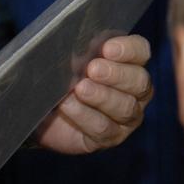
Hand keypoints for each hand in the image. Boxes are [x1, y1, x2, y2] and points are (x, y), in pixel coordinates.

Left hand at [35, 34, 152, 154]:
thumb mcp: (68, 58)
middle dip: (116, 74)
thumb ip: (78, 50)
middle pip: (139, 81)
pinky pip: (104, 128)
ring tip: (80, 89)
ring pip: (125, 107)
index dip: (128, 49)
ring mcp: (126, 116)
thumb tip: (76, 46)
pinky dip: (84, 115)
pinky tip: (68, 105)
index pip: (140, 51)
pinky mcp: (110, 137)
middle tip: (93, 69)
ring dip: (101, 96)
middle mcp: (135, 90)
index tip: (107, 48)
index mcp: (129, 62)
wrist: (43, 109)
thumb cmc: (61, 76)